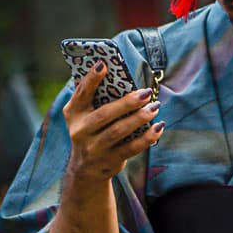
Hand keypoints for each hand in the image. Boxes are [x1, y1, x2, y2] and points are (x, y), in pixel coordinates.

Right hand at [63, 61, 163, 182]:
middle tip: (146, 93)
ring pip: (118, 131)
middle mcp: (81, 131)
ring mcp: (95, 148)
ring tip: (155, 107)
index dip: (91, 79)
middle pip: (105, 115)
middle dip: (127, 103)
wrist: (85, 168)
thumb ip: (90, 95)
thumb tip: (107, 68)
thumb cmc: (89, 130)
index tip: (103, 64)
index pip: (81, 94)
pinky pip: (131, 148)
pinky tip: (158, 127)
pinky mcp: (110, 160)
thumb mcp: (81, 114)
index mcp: (74, 114)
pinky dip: (147, 138)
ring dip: (139, 119)